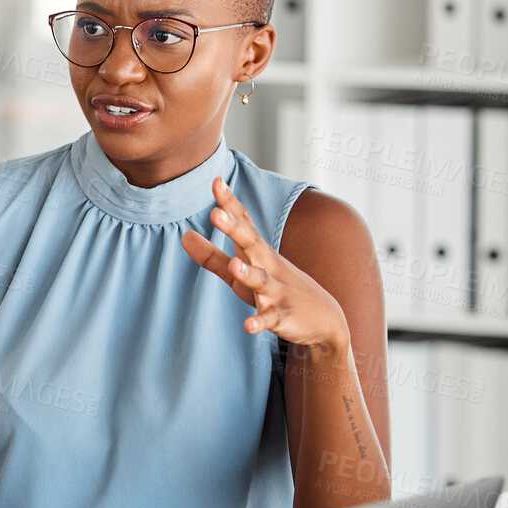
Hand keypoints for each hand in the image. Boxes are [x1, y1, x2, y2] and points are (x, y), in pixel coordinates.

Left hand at [182, 177, 349, 354]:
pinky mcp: (282, 317)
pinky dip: (259, 322)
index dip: (230, 204)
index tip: (216, 181)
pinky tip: (247, 326)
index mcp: (258, 252)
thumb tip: (183, 236)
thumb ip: (211, 256)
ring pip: (262, 280)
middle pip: (252, 244)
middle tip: (217, 212)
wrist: (324, 319)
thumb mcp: (240, 273)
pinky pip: (269, 319)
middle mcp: (269, 266)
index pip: (244, 223)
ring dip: (248, 273)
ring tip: (234, 265)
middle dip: (235, 229)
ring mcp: (277, 291)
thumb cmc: (275, 289)